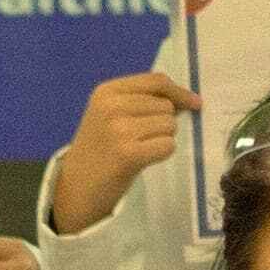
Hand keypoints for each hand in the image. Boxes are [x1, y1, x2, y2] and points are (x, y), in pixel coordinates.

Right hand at [46, 73, 193, 236]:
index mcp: (107, 91)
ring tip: (139, 149)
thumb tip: (187, 100)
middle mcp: (112, 106)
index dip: (179, 92)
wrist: (75, 188)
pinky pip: (167, 146)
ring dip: (162, 139)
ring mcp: (119, 129)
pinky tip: (142, 160)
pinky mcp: (128, 153)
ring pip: (169, 125)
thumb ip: (139, 101)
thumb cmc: (97, 152)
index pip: (156, 81)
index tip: (194, 103)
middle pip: (165, 105)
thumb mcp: (109, 115)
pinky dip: (161, 154)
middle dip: (164, 122)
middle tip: (142, 139)